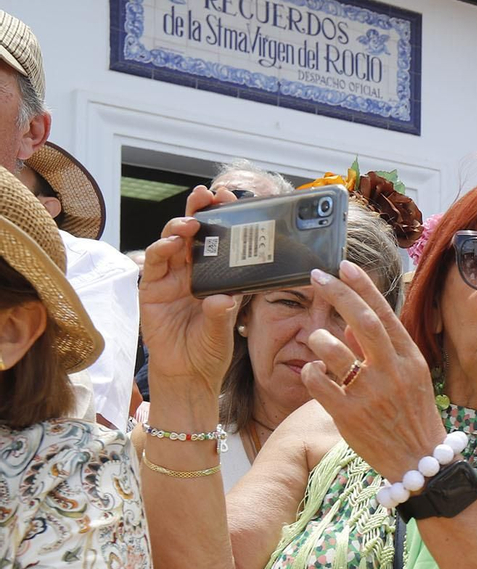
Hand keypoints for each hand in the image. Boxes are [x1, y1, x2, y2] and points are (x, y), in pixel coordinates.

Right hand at [137, 186, 239, 393]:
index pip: (220, 242)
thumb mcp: (224, 331)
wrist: (187, 373)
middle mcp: (192, 272)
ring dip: (179, 228)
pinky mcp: (151, 289)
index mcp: (215, 276)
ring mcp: (170, 279)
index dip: (223, 219)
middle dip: (199, 211)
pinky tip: (170, 244)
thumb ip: (223, 312)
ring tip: (191, 222)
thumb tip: (225, 298)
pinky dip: (160, 250)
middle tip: (208, 195)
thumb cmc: (209, 349)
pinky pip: (154, 265)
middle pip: (193, 234)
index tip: (233, 200)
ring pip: (171, 242)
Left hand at [300, 261, 446, 480]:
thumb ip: (382, 351)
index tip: (342, 265)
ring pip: (332, 349)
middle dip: (337, 293)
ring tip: (316, 339)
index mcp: (408, 359)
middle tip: (317, 276)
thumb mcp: (408, 379)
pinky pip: (317, 381)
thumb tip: (351, 326)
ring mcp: (370, 393)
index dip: (362, 286)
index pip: (384, 313)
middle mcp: (391, 372)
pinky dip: (310, 371)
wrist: (419, 461)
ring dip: (318, 338)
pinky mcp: (348, 415)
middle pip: (362, 321)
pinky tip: (314, 374)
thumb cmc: (412, 416)